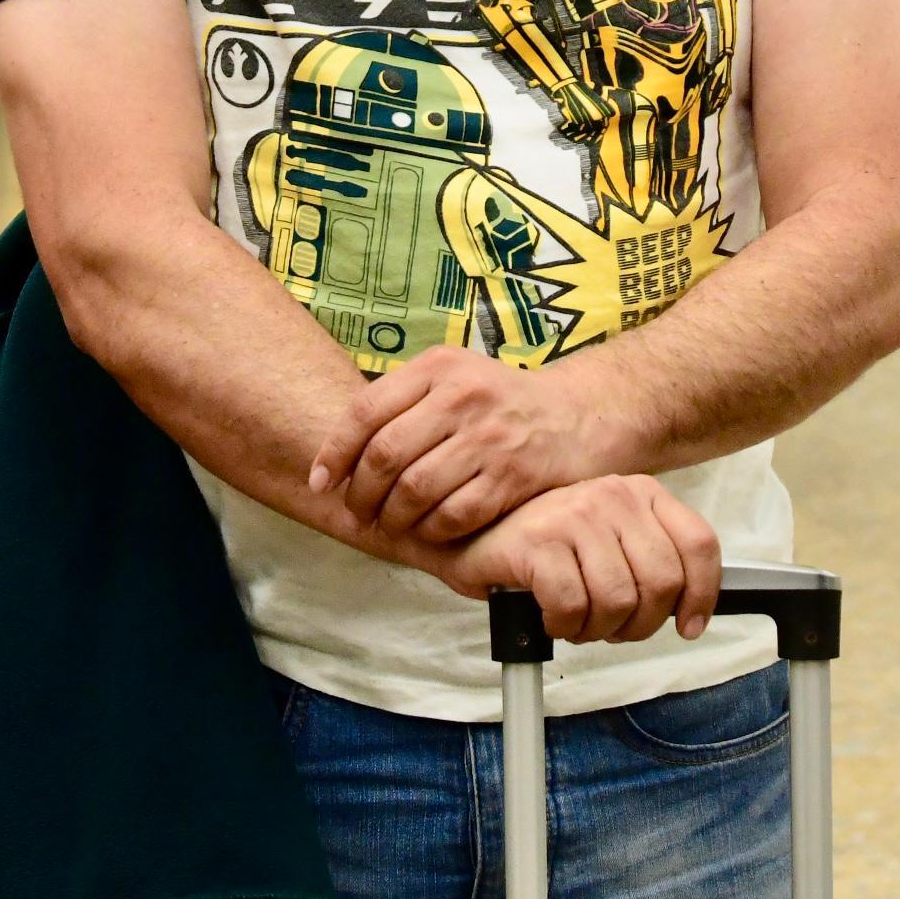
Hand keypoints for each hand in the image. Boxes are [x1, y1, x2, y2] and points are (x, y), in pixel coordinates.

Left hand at [314, 347, 621, 541]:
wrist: (578, 416)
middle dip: (361, 494)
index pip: (366, 410)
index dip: (334, 452)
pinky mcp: (513, 477)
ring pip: (416, 490)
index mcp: (439, 367)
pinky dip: (431, 531)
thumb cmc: (499, 403)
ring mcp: (490, 438)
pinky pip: (454, 515)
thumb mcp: (452, 378)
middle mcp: (463, 397)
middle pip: (386, 455)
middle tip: (358, 511)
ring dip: (393, 518)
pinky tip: (428, 531)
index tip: (321, 482)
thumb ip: (402, 403)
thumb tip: (337, 453)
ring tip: (389, 524)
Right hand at [434, 473, 720, 645]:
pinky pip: (573, 606)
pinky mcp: (539, 541)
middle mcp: (612, 496)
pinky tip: (549, 615)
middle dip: (639, 624)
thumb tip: (691, 613)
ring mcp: (574, 514)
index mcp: (638, 493)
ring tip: (575, 620)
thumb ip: (649, 561)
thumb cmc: (540, 546)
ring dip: (597, 630)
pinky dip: (563, 625)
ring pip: (619, 602)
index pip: (698, 544)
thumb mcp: (608, 541)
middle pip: (662, 583)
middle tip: (609, 628)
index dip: (701, 596)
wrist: (466, 532)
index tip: (688, 626)